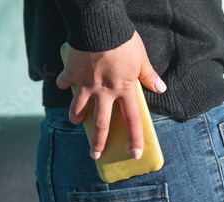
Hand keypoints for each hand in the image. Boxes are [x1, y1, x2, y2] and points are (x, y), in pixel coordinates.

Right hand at [56, 31, 166, 159]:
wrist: (99, 25)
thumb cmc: (123, 40)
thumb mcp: (141, 57)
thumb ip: (149, 75)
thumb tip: (161, 88)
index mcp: (124, 90)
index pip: (132, 121)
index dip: (135, 139)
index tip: (135, 155)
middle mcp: (104, 92)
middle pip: (102, 125)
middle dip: (98, 143)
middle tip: (95, 155)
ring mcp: (86, 85)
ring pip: (78, 109)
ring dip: (77, 118)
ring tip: (77, 122)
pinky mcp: (71, 73)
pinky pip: (64, 82)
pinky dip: (63, 83)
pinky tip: (63, 83)